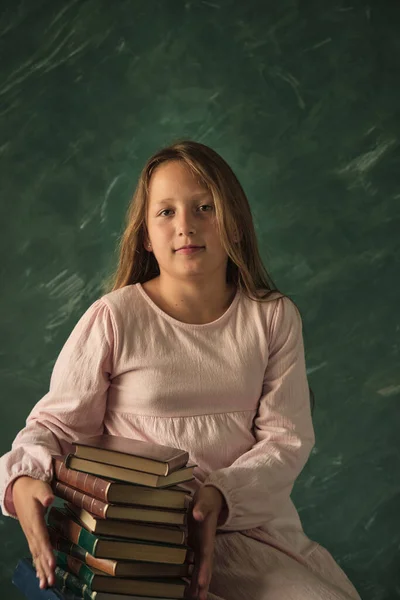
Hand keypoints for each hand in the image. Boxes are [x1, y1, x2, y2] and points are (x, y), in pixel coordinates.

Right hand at [12, 476, 55, 588]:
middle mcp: (31, 531)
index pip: (41, 538)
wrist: (19, 490)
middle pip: (39, 551)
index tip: (52, 564)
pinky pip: (35, 553)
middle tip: (50, 581)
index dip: (47, 551)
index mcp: (34, 520)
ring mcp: (30, 535)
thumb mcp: (40, 487)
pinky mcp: (31, 536)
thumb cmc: (33, 488)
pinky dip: (38, 564)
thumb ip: (45, 493)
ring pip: (36, 555)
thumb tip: (50, 499)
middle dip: (45, 567)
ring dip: (41, 570)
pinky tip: (41, 576)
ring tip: (45, 585)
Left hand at [186, 485, 226, 599]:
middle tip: (200, 598)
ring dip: (197, 580)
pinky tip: (186, 582)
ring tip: (193, 596)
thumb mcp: (205, 501)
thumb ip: (201, 508)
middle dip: (202, 582)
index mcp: (207, 536)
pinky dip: (190, 572)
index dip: (205, 569)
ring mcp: (200, 545)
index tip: (202, 583)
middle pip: (205, 566)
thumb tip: (197, 514)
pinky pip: (193, 561)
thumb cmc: (208, 499)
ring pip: (199, 566)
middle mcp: (205, 544)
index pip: (206, 556)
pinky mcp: (195, 543)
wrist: (212, 498)